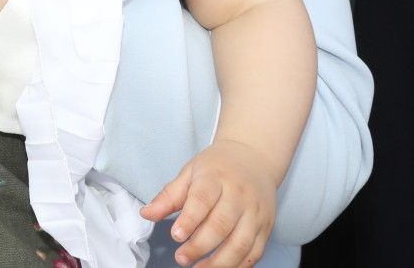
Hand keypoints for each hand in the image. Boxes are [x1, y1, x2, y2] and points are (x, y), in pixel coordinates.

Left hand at [141, 139, 275, 267]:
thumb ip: (169, 196)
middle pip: (221, 225)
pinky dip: (238, 266)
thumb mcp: (190, 172)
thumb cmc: (218, 167)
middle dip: (200, 246)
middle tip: (181, 258)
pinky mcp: (266, 226)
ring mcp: (255, 212)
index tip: (175, 235)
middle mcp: (239, 194)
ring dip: (219, 262)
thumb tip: (146, 213)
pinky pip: (255, 252)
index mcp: (217, 177)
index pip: (203, 200)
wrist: (254, 157)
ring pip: (240, 243)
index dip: (189, 220)